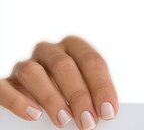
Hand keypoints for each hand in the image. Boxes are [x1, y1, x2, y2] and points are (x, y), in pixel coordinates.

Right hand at [0, 35, 118, 128]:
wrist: (39, 102)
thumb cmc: (68, 95)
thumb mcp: (82, 91)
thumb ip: (92, 96)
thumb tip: (105, 112)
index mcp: (73, 48)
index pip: (91, 61)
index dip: (101, 86)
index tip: (108, 111)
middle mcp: (49, 52)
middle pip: (64, 65)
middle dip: (79, 95)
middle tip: (87, 121)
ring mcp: (24, 65)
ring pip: (33, 72)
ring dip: (51, 98)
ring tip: (64, 120)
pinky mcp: (5, 83)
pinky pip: (4, 87)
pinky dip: (18, 101)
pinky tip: (33, 114)